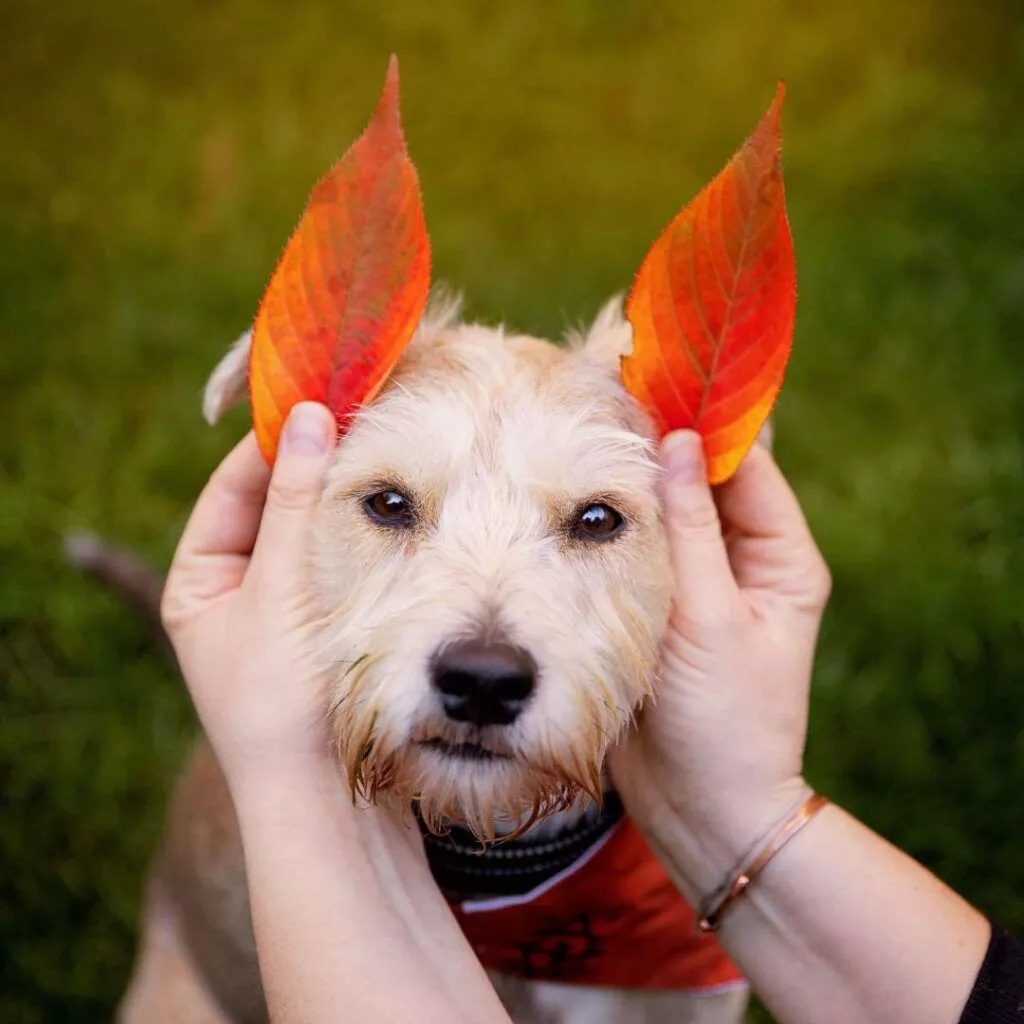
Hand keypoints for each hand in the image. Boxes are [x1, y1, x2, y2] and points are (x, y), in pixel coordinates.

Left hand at [160, 402, 338, 787]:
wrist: (320, 793)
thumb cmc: (281, 694)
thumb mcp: (280, 587)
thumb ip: (295, 502)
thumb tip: (308, 415)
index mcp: (196, 581)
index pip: (230, 490)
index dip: (269, 445)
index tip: (316, 403)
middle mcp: (233, 590)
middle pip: (270, 507)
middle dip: (308, 468)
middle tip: (355, 420)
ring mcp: (280, 608)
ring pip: (307, 533)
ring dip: (336, 498)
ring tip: (374, 456)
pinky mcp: (323, 625)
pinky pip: (334, 561)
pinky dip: (355, 534)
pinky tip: (386, 512)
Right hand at [612, 430, 831, 903]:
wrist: (701, 809)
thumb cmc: (724, 722)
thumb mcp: (708, 619)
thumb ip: (688, 529)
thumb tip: (676, 441)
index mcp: (781, 557)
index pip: (746, 463)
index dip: (703, 419)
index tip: (650, 374)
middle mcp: (743, 559)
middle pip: (702, 478)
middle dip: (658, 439)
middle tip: (599, 387)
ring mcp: (696, 579)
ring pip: (662, 508)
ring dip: (627, 476)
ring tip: (576, 427)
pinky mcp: (655, 602)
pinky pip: (634, 545)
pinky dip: (608, 519)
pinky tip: (567, 493)